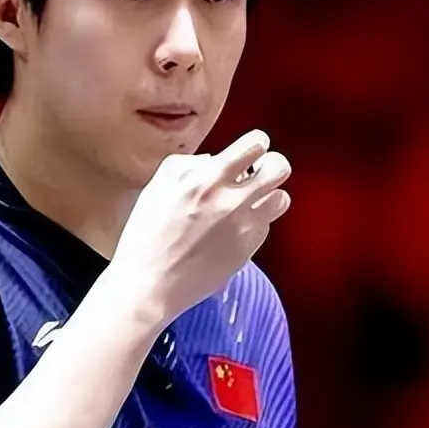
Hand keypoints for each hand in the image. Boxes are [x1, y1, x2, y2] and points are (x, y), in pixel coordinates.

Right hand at [111, 129, 291, 322]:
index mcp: (205, 180)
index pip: (255, 145)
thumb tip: (214, 159)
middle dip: (271, 165)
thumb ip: (188, 164)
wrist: (149, 284)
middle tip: (256, 173)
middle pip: (279, 168)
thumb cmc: (147, 236)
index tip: (250, 151)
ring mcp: (242, 228)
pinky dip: (255, 222)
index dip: (256, 143)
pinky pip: (267, 226)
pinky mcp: (247, 250)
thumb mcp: (157, 186)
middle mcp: (230, 201)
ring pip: (282, 198)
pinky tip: (233, 228)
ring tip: (249, 201)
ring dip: (268, 195)